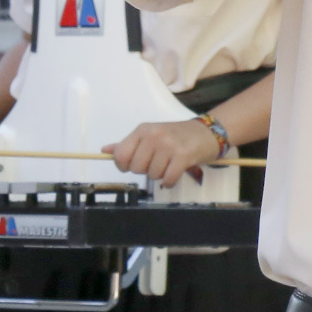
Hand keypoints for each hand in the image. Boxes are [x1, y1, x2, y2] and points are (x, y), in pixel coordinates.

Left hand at [107, 116, 225, 185]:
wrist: (206, 133)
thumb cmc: (176, 135)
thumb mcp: (150, 135)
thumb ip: (127, 144)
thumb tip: (105, 151)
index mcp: (143, 129)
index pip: (121, 155)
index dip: (124, 166)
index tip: (133, 164)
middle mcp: (154, 135)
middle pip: (136, 168)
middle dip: (145, 170)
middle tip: (157, 162)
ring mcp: (169, 145)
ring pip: (152, 175)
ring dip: (160, 175)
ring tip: (169, 164)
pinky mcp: (183, 156)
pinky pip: (168, 180)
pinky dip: (170, 182)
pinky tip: (174, 173)